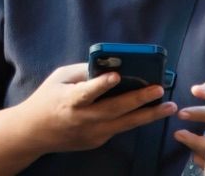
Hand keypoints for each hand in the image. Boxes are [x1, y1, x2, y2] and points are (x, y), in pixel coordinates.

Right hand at [17, 64, 176, 155]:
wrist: (35, 133)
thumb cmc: (46, 99)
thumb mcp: (58, 78)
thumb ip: (81, 72)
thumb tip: (108, 64)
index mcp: (70, 100)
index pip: (87, 92)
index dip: (101, 84)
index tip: (116, 76)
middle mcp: (84, 119)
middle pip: (116, 110)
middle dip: (139, 99)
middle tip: (159, 89)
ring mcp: (93, 133)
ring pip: (126, 124)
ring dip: (149, 115)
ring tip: (169, 106)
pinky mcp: (98, 141)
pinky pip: (119, 127)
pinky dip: (134, 118)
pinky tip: (149, 111)